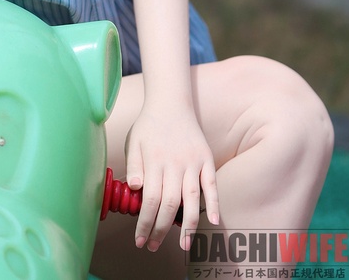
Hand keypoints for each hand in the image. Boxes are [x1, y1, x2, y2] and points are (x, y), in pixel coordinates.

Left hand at [125, 106, 218, 251]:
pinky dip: (214, 203)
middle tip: (154, 246)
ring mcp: (193, 162)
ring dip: (188, 226)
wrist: (171, 102)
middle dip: (161, 230)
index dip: (146, 223)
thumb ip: (133, 166)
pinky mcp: (206, 159)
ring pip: (192, 199)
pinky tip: (214, 221)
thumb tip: (135, 189)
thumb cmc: (149, 125)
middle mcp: (175, 164)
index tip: (140, 239)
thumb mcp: (134, 142)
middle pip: (170, 204)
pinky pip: (212, 184)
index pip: (151, 200)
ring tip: (184, 246)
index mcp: (155, 161)